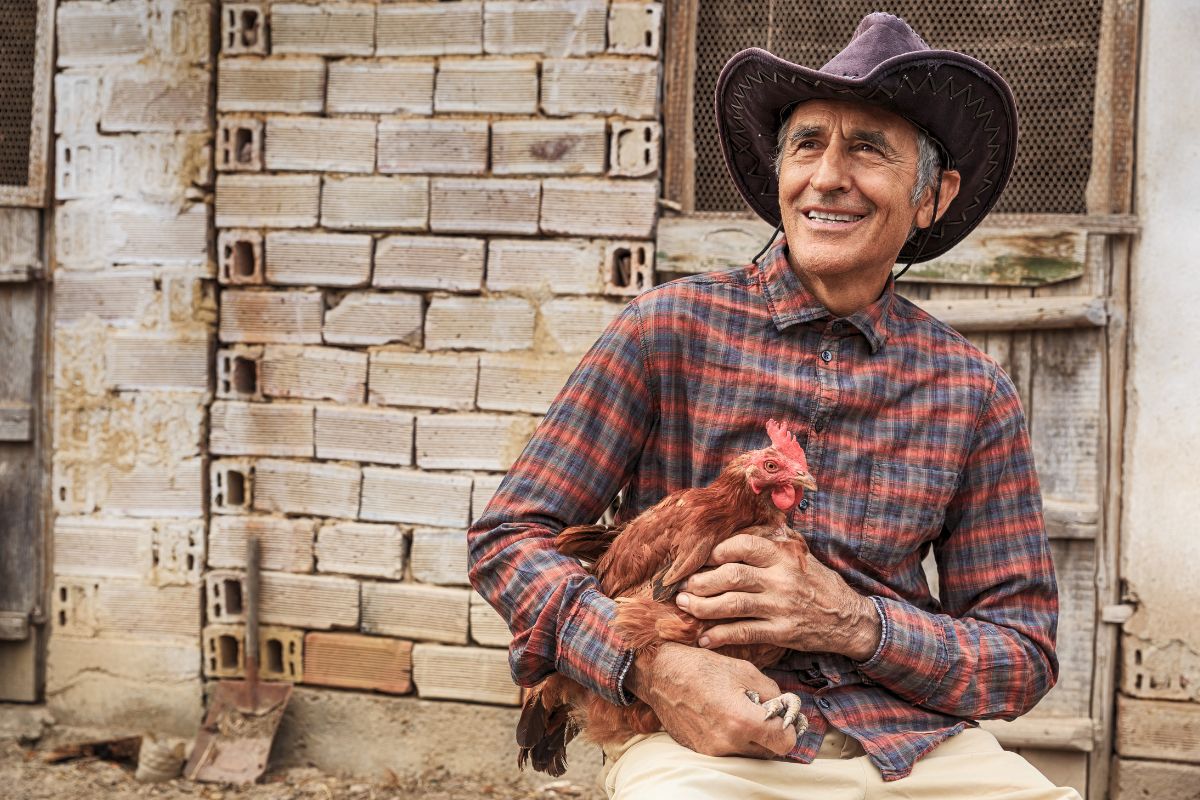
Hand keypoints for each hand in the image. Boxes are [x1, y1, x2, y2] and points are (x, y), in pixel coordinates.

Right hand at [626, 642, 796, 757]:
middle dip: (771, 733)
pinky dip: (732, 738)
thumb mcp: (744, 670)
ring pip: (749, 753)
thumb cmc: (701, 667)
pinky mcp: (701, 751)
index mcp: (742, 720)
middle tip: (764, 712)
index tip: (784, 716)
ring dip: (752, 737)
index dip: (789, 729)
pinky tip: (722, 716)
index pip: (786, 742)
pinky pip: (728, 750)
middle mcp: (728, 742)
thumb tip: (785, 706)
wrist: (659, 674)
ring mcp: (712, 750)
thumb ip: (772, 693)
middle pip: (769, 751)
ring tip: (740, 711)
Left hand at [676, 534, 881, 660]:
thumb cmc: (817, 583)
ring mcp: (781, 607)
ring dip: (703, 607)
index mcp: (783, 556)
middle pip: (732, 576)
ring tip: (685, 606)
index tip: (703, 559)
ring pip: (733, 605)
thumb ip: (770, 545)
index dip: (718, 551)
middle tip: (683, 587)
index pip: (744, 546)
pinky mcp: (782, 632)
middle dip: (701, 582)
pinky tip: (704, 638)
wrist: (848, 619)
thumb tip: (733, 531)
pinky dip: (720, 636)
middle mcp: (781, 579)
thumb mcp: (799, 556)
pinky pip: (744, 633)